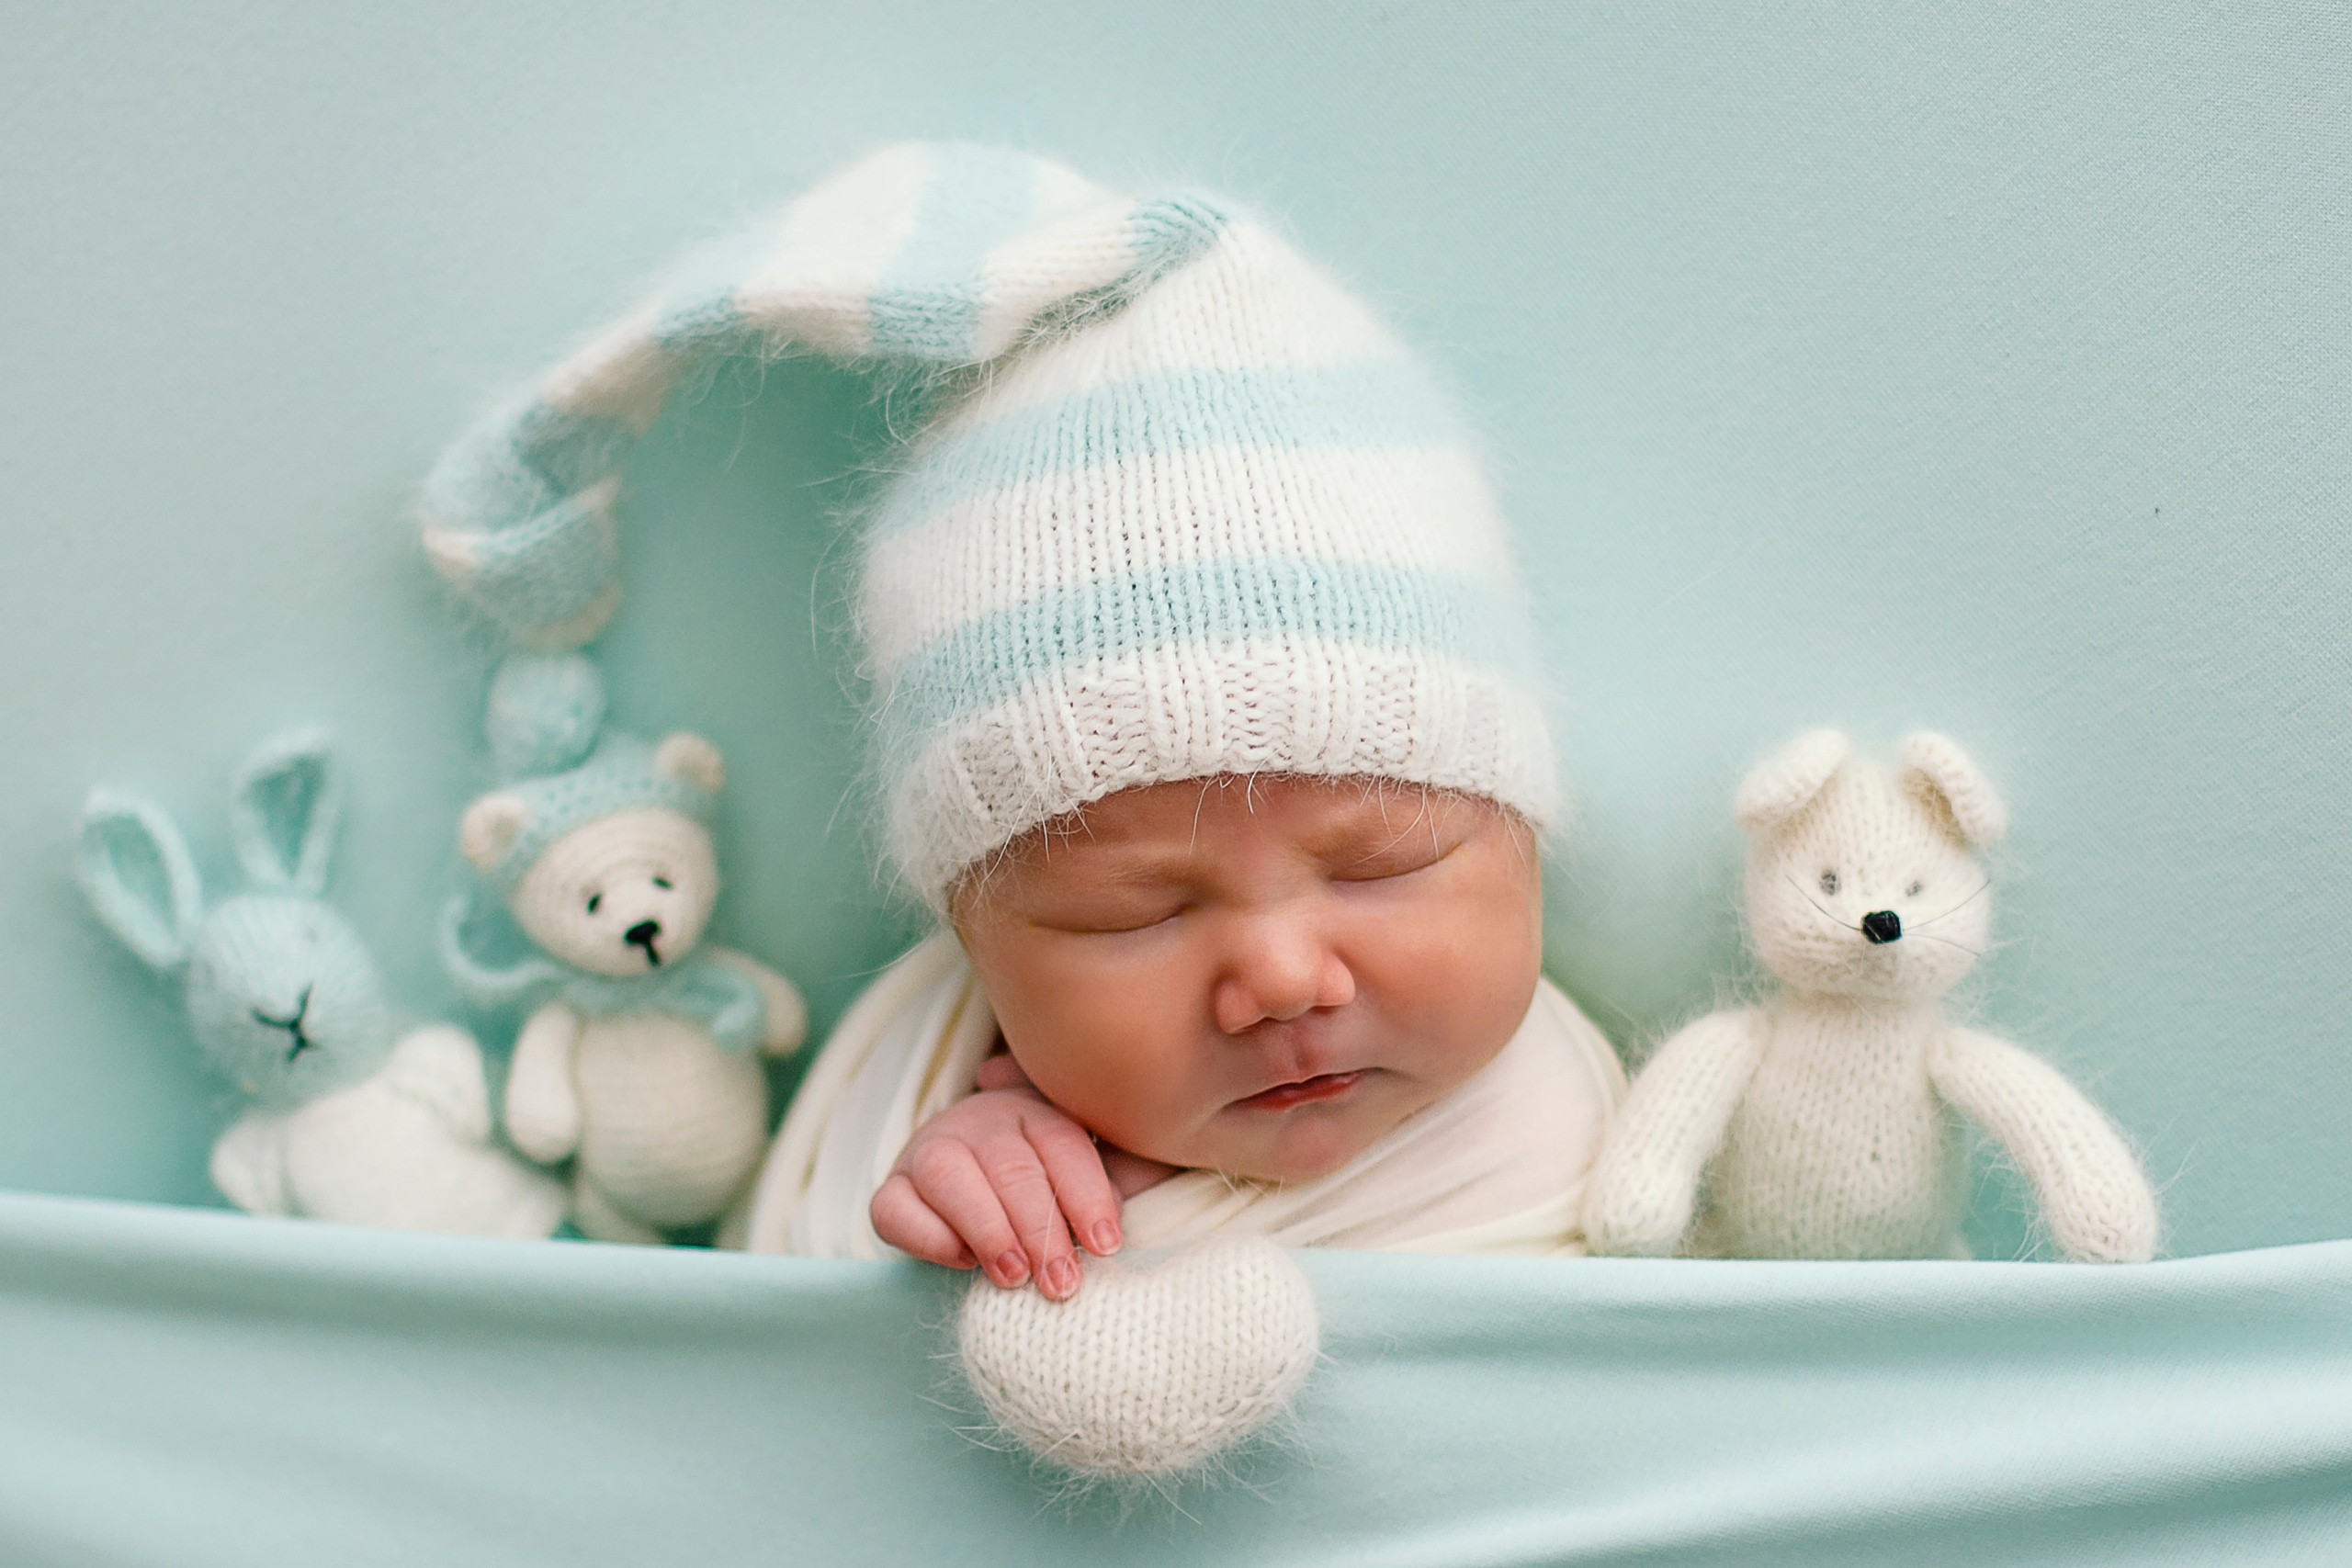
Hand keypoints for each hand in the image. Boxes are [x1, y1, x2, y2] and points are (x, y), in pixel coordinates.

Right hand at [870, 1058, 1125, 1299]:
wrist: (981, 1194)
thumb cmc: (1054, 1192)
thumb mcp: (1092, 1177)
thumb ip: (1126, 1174)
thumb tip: (1163, 1171)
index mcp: (1035, 1111)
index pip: (1063, 1144)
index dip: (1088, 1194)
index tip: (1108, 1246)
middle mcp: (980, 1122)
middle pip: (1011, 1164)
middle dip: (1041, 1227)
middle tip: (1064, 1282)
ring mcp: (929, 1152)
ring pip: (949, 1175)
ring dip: (987, 1228)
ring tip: (1015, 1277)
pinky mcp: (892, 1192)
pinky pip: (893, 1208)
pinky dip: (928, 1236)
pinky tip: (963, 1262)